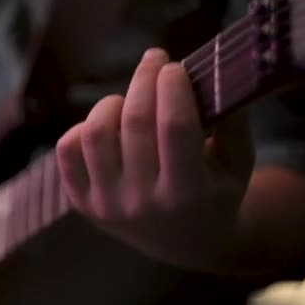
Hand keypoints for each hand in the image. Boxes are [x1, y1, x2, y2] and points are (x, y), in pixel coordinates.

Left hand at [56, 48, 253, 272]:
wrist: (183, 244)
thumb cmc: (214, 195)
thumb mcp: (238, 166)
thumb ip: (233, 123)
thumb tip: (213, 73)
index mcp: (187, 195)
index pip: (175, 127)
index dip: (173, 87)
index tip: (174, 66)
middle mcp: (141, 203)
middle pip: (134, 122)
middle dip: (144, 79)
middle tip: (154, 60)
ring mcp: (106, 204)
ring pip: (95, 133)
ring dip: (112, 103)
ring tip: (129, 100)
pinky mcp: (82, 203)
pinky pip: (67, 151)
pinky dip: (82, 128)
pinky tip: (106, 125)